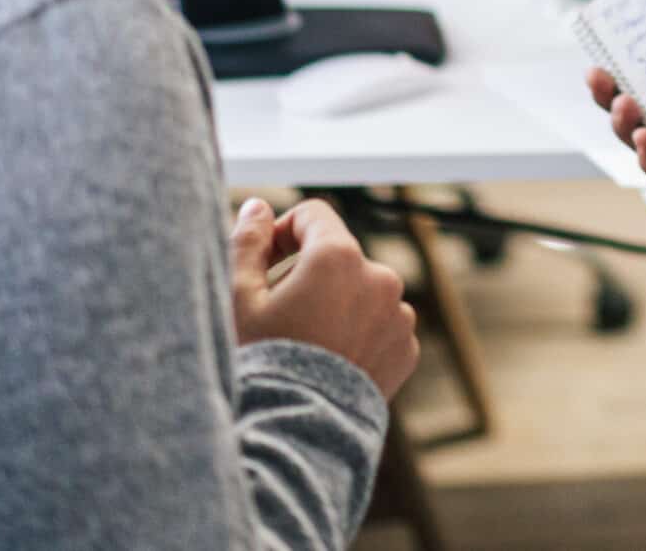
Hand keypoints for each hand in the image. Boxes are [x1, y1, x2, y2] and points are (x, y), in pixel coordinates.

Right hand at [230, 197, 419, 399]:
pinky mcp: (406, 349)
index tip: (264, 264)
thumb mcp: (239, 299)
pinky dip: (356, 334)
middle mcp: (380, 278)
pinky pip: (378, 326)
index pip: (314, 216)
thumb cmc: (260, 364)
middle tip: (277, 316)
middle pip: (338, 256)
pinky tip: (327, 362)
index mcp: (340, 257)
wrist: (294, 437)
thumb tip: (258, 208)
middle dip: (308, 274)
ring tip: (303, 344)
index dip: (284, 234)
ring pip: (360, 292)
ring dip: (335, 304)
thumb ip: (248, 243)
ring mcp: (398, 315)